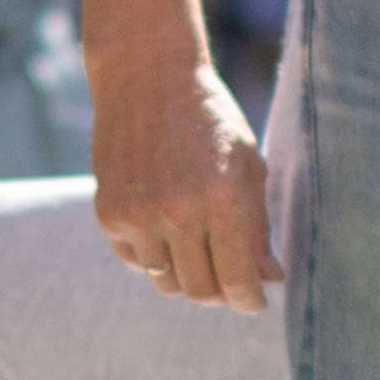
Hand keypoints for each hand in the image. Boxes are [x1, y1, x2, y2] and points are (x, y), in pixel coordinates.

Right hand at [89, 47, 277, 314]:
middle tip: (228, 277)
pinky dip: (154, 256)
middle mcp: (177, 210)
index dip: (249, 301)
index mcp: (221, 197)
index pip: (236, 279)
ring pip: (166, 282)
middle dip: (220, 293)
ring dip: (186, 275)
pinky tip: (164, 226)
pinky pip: (135, 261)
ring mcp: (138, 214)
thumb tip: (270, 278)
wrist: (146, 76)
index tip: (254, 303)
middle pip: (200, 291)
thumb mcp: (248, 162)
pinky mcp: (108, 213)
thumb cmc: (209, 118)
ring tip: (197, 246)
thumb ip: (257, 225)